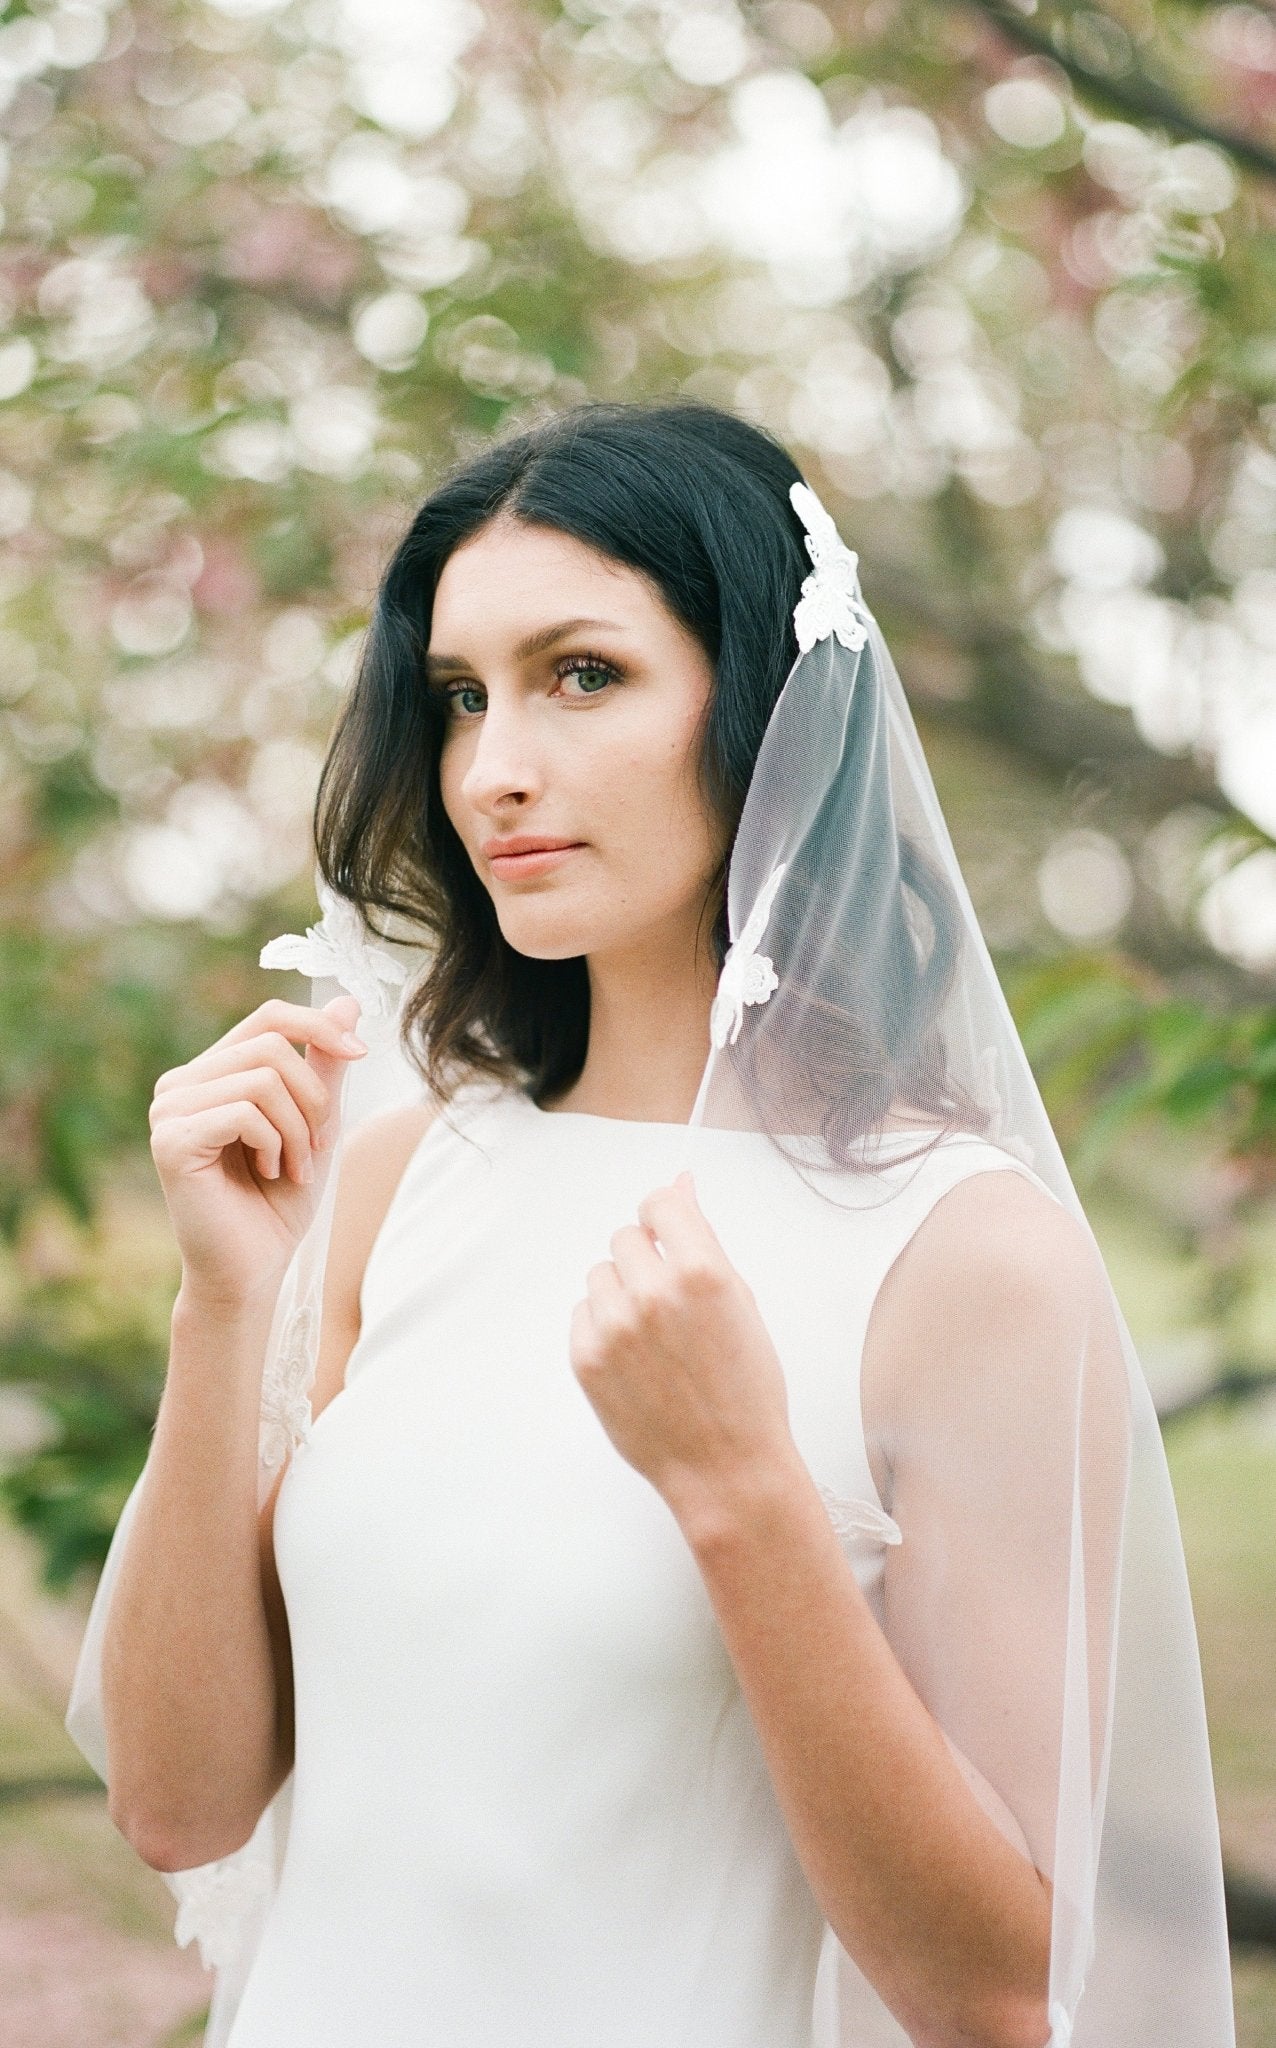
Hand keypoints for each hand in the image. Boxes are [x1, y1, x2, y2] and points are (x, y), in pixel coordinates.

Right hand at [149, 994, 367, 1310]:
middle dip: (313, 1098)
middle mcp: (179, 1084)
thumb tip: (347, 1001)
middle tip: (317, 1147)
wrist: (252, 1269)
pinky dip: (276, 1144)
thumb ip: (323, 1065)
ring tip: (294, 1167)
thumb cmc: (278, 1201)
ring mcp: (168, 1111)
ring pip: (263, 1078)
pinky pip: (246, 1112)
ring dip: (298, 1129)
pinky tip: (270, 1174)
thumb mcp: (314, 1122)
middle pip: (271, 1045)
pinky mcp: (171, 1141)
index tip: (360, 1053)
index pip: (267, 1018)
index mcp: (209, 1073)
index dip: (318, 1028)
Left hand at [569, 1170, 795, 1521]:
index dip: (665, 1217)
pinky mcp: (586, 1358)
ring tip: (654, 1337)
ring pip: (600, 1275)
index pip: (659, 1203)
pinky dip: (603, 1327)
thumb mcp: (742, 1304)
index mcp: (702, 1272)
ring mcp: (614, 1327)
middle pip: (625, 1237)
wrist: (726, 1467)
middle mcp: (652, 1293)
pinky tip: (636, 1359)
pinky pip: (582, 1314)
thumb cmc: (747, 1391)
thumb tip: (682, 1187)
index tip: (667, 1233)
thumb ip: (705, 1242)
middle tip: (670, 1301)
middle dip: (645, 1259)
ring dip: (621, 1293)